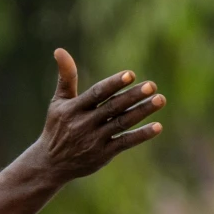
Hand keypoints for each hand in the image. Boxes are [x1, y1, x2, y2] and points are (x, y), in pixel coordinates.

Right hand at [35, 49, 165, 181]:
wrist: (52, 164)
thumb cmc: (58, 127)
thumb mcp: (58, 102)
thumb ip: (66, 77)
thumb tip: (59, 49)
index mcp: (74, 108)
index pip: (97, 93)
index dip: (114, 84)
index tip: (130, 75)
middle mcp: (85, 124)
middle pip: (113, 107)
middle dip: (133, 96)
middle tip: (152, 86)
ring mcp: (95, 140)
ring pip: (122, 123)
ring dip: (142, 112)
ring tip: (160, 99)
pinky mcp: (104, 154)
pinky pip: (125, 142)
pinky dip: (141, 135)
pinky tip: (157, 126)